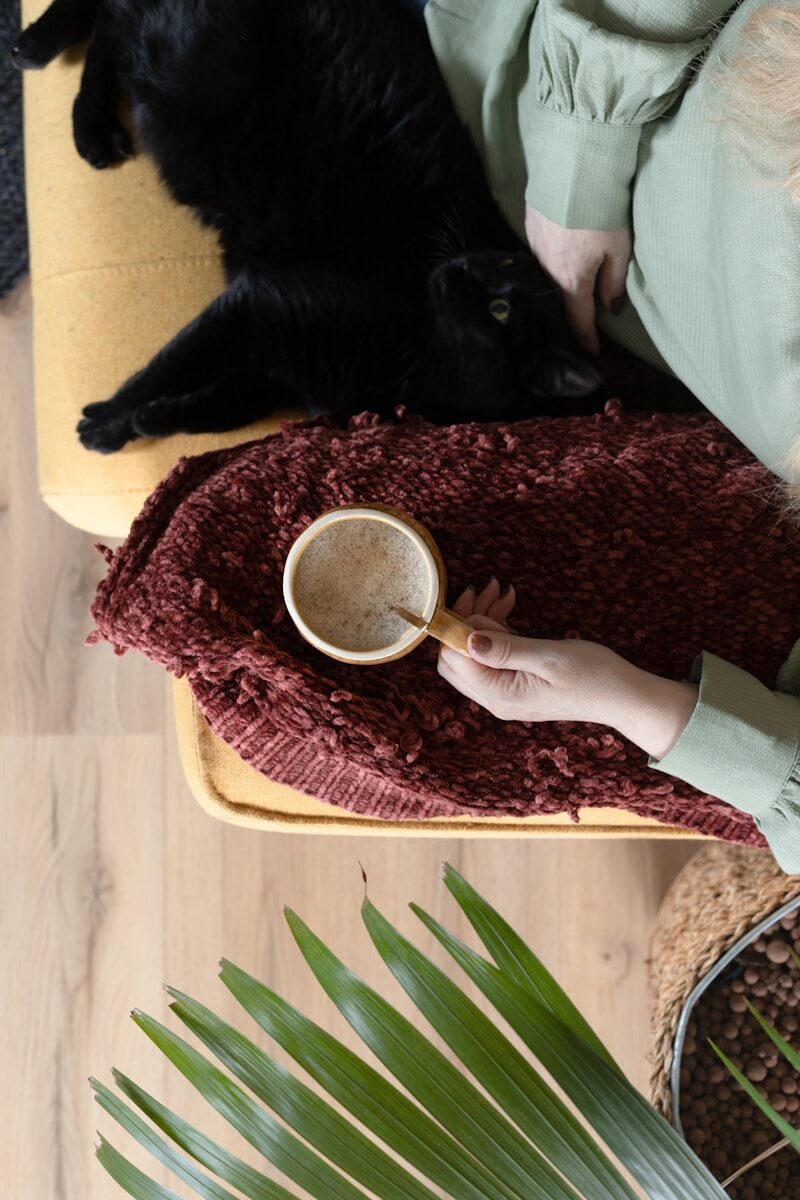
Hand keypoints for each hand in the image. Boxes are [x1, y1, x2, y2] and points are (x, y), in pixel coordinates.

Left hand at [439, 585, 697, 758]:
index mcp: (500, 695)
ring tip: (502, 591)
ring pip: (475, 652)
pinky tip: (510, 608)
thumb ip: (505, 648)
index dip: (456, 626)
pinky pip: (494, 655)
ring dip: (483, 619)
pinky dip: (498, 630)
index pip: (454, 659)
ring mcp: (505, 693)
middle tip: (485, 590)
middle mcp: (496, 699)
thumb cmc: (594, 677)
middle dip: (466, 619)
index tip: (473, 596)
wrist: (625, 697)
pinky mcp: (516, 685)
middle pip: (458, 657)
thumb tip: (467, 638)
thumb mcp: (548, 657)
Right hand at [525, 207, 632, 355]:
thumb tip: (611, 307)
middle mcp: (547, 269)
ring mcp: (534, 246)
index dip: (586, 340)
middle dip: (569, 314)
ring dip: (558, 284)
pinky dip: (550, 260)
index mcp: (571, 281)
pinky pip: (539, 252)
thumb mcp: (619, 248)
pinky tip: (559, 255)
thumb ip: (614, 282)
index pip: (578, 320)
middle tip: (579, 327)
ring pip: (546, 275)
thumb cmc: (602, 209)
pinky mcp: (530, 224)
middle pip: (559, 299)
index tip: (592, 354)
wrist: (573, 165)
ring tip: (568, 291)